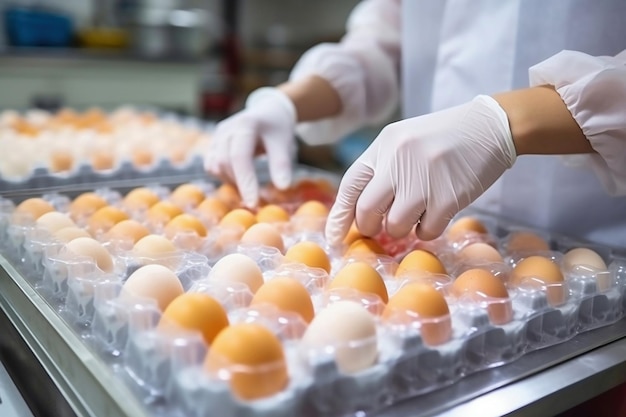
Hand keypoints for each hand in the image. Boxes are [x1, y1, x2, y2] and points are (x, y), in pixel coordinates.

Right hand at [204, 88, 296, 207]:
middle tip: (256, 199)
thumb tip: (282, 188)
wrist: (267, 112)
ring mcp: (216, 136)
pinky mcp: (213, 144)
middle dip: (239, 184)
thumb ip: (282, 164)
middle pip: (224, 163)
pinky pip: (211, 166)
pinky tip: (239, 178)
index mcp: (246, 125)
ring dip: (230, 181)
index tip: (253, 204)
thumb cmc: (277, 130)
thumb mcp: (284, 143)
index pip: (240, 157)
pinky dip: (224, 177)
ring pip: (214, 167)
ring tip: (249, 185)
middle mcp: (226, 129)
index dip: (245, 182)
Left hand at [325, 95, 516, 245]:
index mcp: (384, 145)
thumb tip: (357, 213)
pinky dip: (427, 229)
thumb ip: (381, 170)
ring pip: (395, 226)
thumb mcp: (404, 142)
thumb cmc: (443, 138)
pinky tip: (437, 212)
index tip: (334, 237)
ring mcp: (424, 179)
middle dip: (369, 227)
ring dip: (401, 228)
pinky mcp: (448, 198)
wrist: (491, 126)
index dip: (340, 216)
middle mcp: (399, 160)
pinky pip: (425, 232)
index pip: (351, 185)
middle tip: (380, 227)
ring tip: (417, 211)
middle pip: (367, 211)